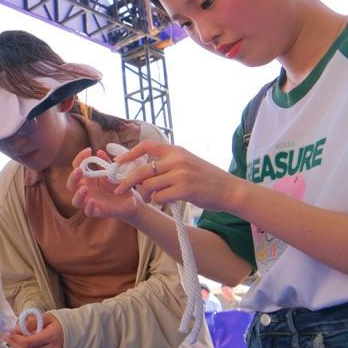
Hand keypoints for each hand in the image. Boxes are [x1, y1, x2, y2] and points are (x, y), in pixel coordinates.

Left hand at [5, 312, 63, 347]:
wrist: (79, 334)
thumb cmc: (64, 323)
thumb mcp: (48, 317)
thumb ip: (33, 322)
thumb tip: (18, 328)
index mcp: (52, 337)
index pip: (29, 342)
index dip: (16, 339)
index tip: (9, 333)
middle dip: (15, 345)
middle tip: (8, 338)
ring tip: (15, 344)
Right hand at [68, 147, 142, 220]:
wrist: (131, 200)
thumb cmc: (119, 184)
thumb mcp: (114, 172)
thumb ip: (107, 163)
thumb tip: (100, 152)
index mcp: (88, 178)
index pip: (77, 167)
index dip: (80, 158)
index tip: (88, 150)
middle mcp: (86, 190)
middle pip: (72, 184)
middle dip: (73, 177)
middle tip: (80, 170)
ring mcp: (90, 201)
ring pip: (76, 201)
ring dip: (78, 194)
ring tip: (84, 189)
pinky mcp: (98, 211)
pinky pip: (88, 212)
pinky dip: (89, 207)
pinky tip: (92, 201)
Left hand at [108, 141, 245, 211]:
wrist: (229, 189)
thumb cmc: (207, 179)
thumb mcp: (187, 162)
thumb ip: (168, 163)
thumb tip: (143, 169)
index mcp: (176, 150)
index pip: (146, 146)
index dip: (128, 154)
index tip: (117, 163)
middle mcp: (177, 159)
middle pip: (141, 170)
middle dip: (127, 181)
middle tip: (120, 189)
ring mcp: (181, 174)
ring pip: (148, 185)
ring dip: (146, 194)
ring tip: (152, 198)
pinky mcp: (184, 189)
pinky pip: (159, 197)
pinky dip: (159, 201)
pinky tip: (167, 201)